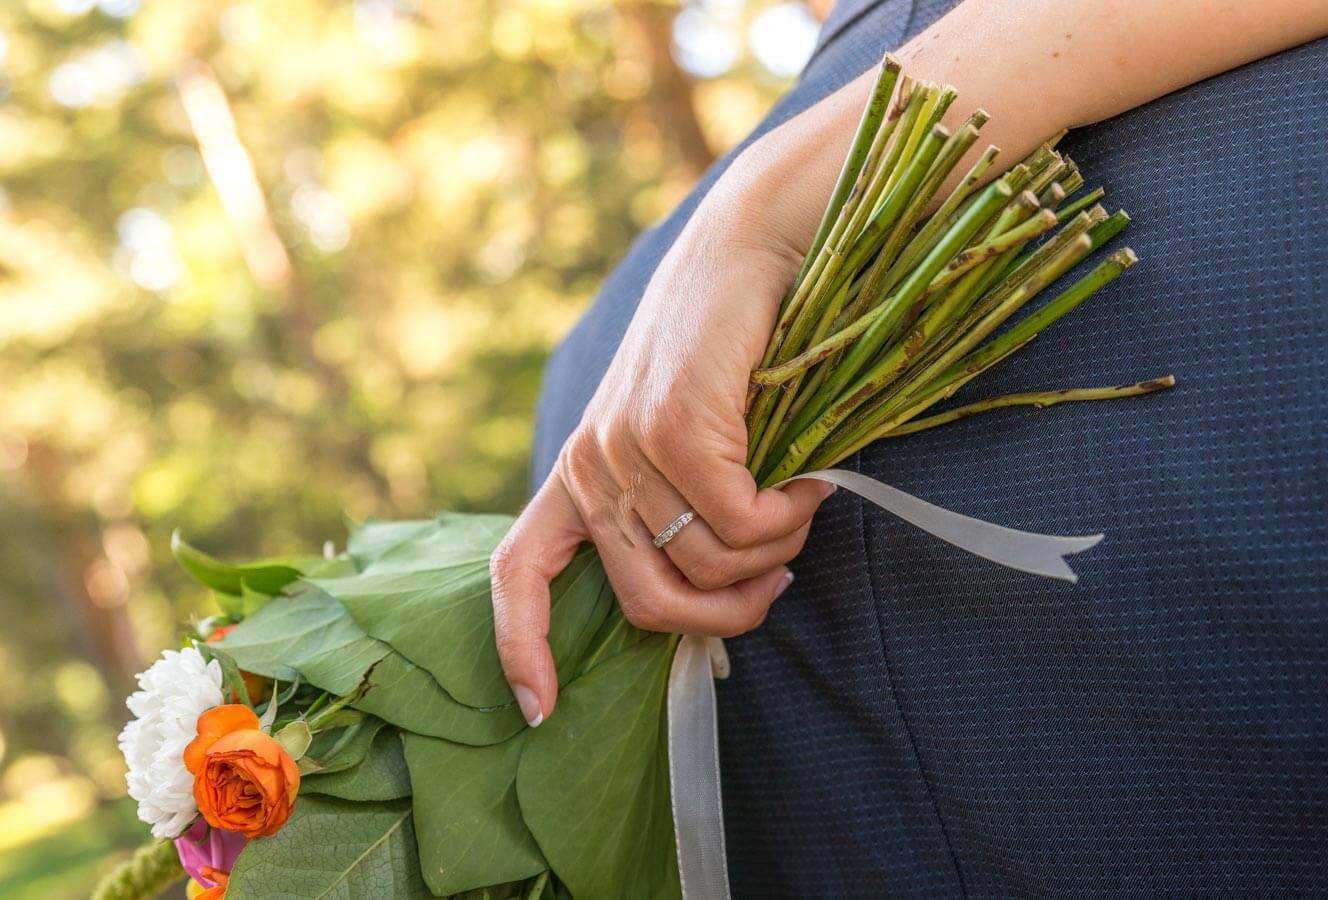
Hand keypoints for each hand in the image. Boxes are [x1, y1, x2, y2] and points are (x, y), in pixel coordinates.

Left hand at [490, 180, 834, 727]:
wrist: (754, 245)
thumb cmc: (737, 354)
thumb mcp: (695, 443)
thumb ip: (682, 512)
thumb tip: (723, 595)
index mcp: (579, 472)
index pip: (518, 572)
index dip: (521, 646)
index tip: (540, 711)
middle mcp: (588, 463)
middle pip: (648, 602)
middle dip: (726, 614)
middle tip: (780, 579)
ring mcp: (623, 444)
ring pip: (708, 563)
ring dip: (774, 550)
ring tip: (800, 499)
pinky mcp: (671, 423)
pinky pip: (738, 520)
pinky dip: (787, 515)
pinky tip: (809, 476)